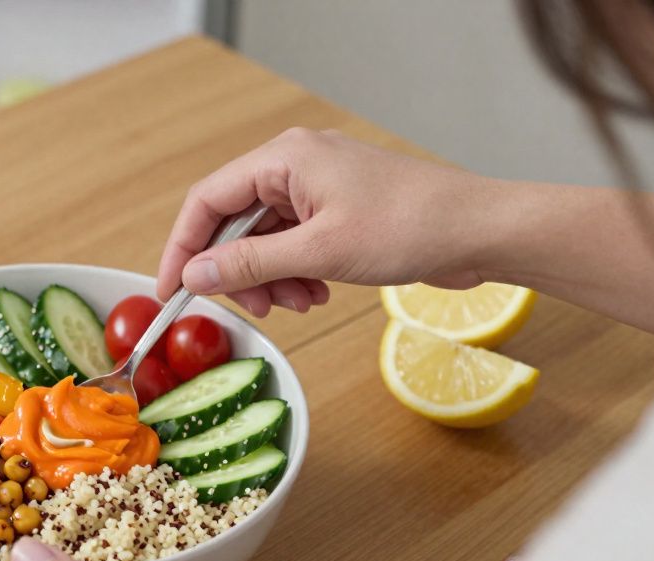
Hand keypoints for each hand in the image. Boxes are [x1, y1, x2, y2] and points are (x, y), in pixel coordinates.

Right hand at [156, 127, 502, 315]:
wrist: (481, 231)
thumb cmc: (411, 226)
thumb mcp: (319, 252)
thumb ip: (249, 264)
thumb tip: (195, 275)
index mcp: (284, 158)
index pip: (207, 201)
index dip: (183, 248)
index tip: (172, 290)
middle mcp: (295, 165)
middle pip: (234, 223)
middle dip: (238, 271)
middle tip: (253, 308)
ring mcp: (318, 187)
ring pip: (264, 239)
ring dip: (271, 278)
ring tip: (299, 304)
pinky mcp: (337, 210)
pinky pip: (294, 244)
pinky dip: (295, 273)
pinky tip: (318, 294)